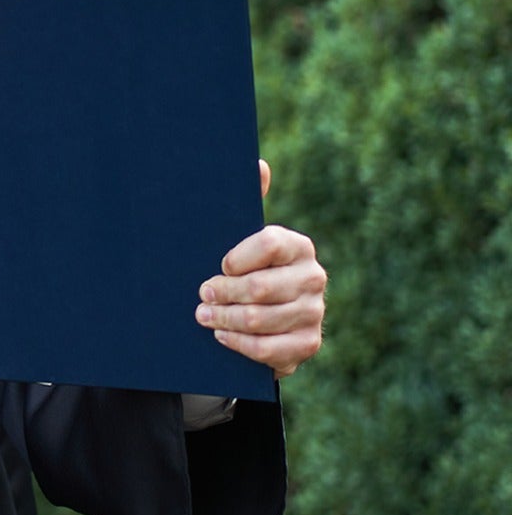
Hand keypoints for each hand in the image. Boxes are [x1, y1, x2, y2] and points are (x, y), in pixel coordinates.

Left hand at [195, 160, 325, 377]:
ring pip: (260, 319)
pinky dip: (239, 344)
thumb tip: (258, 164)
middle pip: (260, 287)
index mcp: (298, 246)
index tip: (218, 265)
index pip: (268, 243)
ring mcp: (313, 313)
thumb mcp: (241, 238)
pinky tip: (222, 336)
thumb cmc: (244, 270)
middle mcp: (313, 277)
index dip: (236, 257)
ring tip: (203, 316)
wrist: (262, 318)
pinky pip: (268, 349)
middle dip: (222, 293)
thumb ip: (248, 202)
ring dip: (224, 319)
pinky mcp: (307, 344)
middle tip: (201, 294)